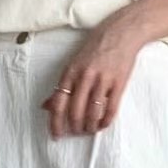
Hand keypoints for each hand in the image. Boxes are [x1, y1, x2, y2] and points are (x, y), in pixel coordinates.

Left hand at [39, 19, 143, 137]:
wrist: (121, 33)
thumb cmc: (95, 48)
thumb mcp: (74, 63)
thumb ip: (62, 86)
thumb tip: (46, 106)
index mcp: (70, 72)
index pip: (58, 103)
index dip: (55, 122)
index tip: (56, 135)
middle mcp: (84, 77)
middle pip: (75, 111)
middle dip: (75, 128)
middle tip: (76, 133)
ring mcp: (102, 80)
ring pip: (93, 113)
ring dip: (90, 127)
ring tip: (89, 130)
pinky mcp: (118, 83)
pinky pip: (111, 109)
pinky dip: (106, 121)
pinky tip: (103, 125)